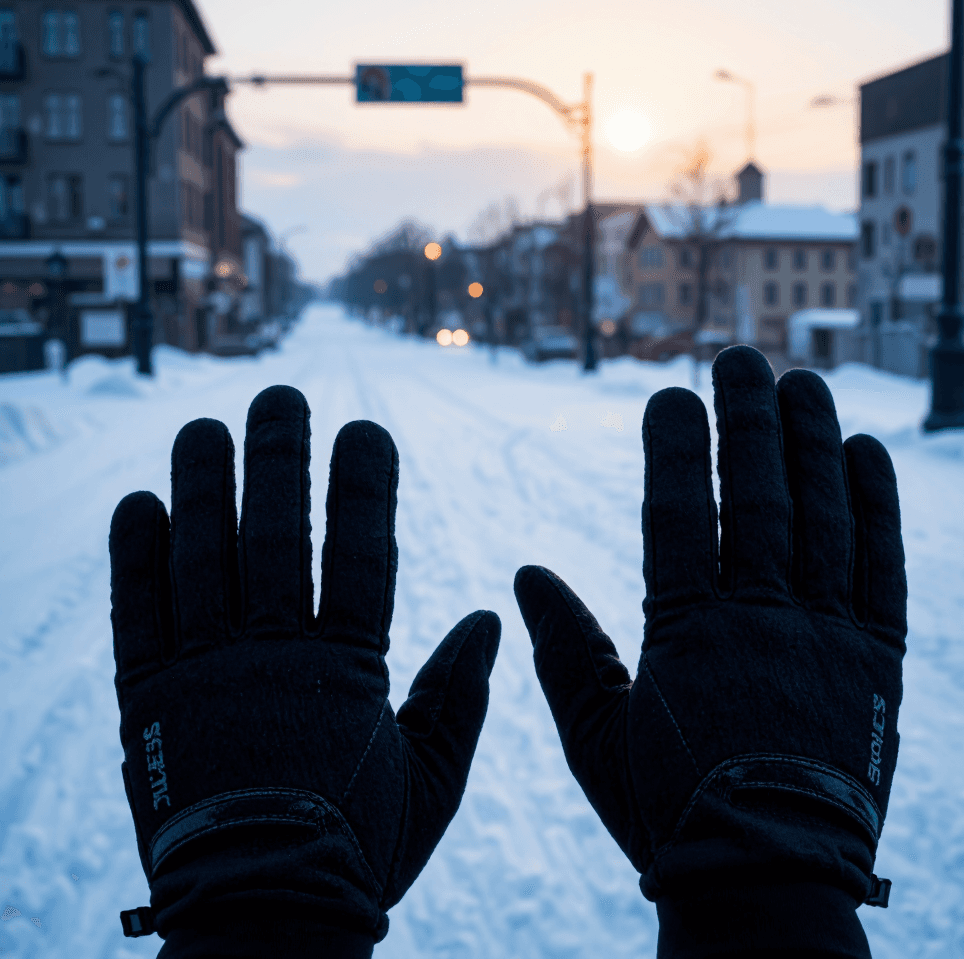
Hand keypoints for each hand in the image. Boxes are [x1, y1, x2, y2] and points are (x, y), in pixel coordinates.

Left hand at [110, 386, 499, 956]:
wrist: (263, 918)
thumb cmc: (358, 847)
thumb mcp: (431, 776)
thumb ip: (459, 693)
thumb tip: (492, 617)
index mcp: (347, 667)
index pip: (361, 551)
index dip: (364, 486)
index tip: (366, 429)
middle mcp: (274, 654)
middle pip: (276, 534)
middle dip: (279, 458)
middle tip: (279, 394)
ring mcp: (205, 672)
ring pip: (203, 557)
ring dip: (203, 485)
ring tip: (205, 425)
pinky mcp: (147, 701)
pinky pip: (138, 615)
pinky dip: (135, 558)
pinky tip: (138, 504)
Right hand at [514, 347, 905, 957]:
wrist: (768, 883)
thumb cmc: (670, 809)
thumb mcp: (596, 736)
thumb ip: (564, 649)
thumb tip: (526, 573)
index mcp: (688, 635)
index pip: (679, 516)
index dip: (677, 448)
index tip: (672, 393)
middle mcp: (762, 621)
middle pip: (757, 498)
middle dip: (748, 420)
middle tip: (741, 357)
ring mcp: (827, 637)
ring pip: (822, 518)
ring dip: (811, 442)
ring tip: (802, 379)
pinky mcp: (877, 661)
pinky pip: (883, 570)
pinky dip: (877, 507)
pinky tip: (865, 451)